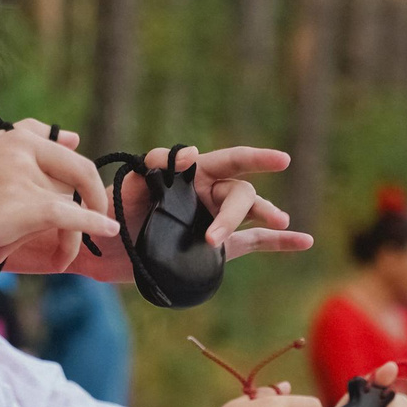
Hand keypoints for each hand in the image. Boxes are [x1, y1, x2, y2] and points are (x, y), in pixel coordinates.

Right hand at [0, 120, 117, 274]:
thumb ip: (17, 151)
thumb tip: (72, 139)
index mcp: (8, 137)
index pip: (59, 148)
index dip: (75, 172)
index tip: (82, 186)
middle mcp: (19, 148)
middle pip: (74, 175)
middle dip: (87, 200)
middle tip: (91, 223)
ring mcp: (21, 175)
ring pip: (67, 205)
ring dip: (61, 234)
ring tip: (29, 254)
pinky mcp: (20, 207)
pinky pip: (71, 216)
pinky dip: (93, 224)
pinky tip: (107, 231)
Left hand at [116, 146, 314, 260]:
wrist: (101, 252)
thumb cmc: (111, 212)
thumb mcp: (128, 186)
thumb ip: (155, 167)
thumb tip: (194, 154)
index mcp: (191, 174)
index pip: (230, 161)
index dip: (256, 158)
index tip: (280, 161)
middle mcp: (207, 194)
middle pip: (239, 194)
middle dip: (233, 214)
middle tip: (212, 238)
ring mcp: (215, 221)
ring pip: (250, 214)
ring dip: (267, 216)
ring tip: (280, 222)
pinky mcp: (217, 249)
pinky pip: (254, 242)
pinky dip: (281, 243)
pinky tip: (304, 241)